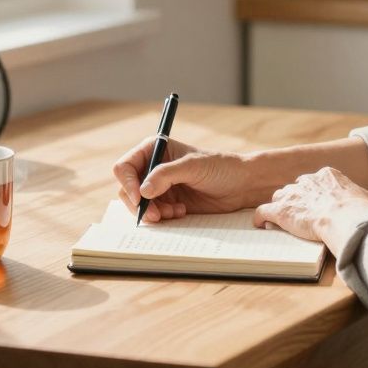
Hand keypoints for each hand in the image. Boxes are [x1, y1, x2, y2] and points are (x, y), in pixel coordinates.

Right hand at [111, 137, 263, 221]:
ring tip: (174, 212)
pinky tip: (181, 212)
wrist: (242, 185)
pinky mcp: (169, 203)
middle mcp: (153, 168)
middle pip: (128, 189)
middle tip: (155, 215)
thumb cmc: (220, 167)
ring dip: (153, 212)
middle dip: (139, 204)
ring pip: (139, 205)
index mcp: (155, 150)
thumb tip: (142, 191)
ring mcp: (160, 187)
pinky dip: (163, 217)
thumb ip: (165, 175)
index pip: (125, 167)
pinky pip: (154, 214)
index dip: (128, 183)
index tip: (139, 198)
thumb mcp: (192, 166)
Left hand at [253, 167, 367, 242]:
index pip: (314, 181)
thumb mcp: (363, 196)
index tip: (316, 203)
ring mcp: (292, 195)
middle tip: (300, 213)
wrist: (346, 218)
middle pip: (295, 188)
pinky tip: (261, 224)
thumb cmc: (360, 211)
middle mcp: (307, 181)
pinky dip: (261, 218)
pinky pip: (263, 211)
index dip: (314, 194)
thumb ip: (355, 196)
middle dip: (296, 200)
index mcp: (327, 175)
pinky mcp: (281, 210)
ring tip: (282, 221)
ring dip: (280, 207)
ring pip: (279, 197)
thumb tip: (361, 202)